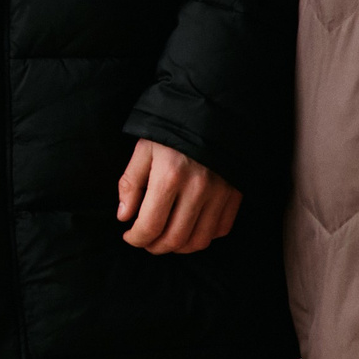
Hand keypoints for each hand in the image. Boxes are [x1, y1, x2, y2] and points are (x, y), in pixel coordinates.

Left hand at [117, 139, 242, 254]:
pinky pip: (220, 229)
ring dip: (179, 247)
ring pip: (199, 240)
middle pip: (175, 239)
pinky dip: (204, 236)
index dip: (136, 238)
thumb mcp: (144, 149)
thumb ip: (130, 184)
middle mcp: (197, 189)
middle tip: (146, 241)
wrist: (212, 110)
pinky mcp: (235, 194)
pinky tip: (190, 227)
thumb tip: (124, 217)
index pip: (151, 225)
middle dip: (155, 247)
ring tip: (166, 239)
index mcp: (169, 176)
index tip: (129, 236)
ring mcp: (219, 193)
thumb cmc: (172, 128)